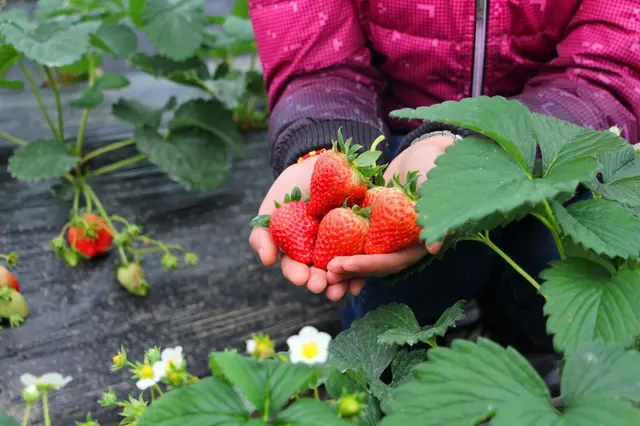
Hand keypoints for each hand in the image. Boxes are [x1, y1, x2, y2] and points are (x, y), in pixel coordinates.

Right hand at [248, 157, 363, 300]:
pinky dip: (363, 269)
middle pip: (319, 275)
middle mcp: (320, 255)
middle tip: (320, 285)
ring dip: (341, 283)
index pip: (296, 269)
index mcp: (298, 252)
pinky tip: (360, 279)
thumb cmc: (290, 189)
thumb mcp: (271, 209)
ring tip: (340, 290)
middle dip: (319, 283)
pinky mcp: (362, 238)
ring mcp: (342, 248)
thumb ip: (263, 235)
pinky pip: (364, 257)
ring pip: (342, 272)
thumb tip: (267, 261)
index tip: (300, 277)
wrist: (320, 164)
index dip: (297, 274)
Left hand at [326, 135, 454, 284]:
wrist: (421, 153)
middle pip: (374, 265)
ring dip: (342, 264)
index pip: (392, 261)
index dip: (368, 265)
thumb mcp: (434, 188)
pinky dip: (338, 243)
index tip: (344, 264)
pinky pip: (354, 237)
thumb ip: (435, 215)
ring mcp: (386, 237)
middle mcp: (401, 245)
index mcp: (418, 244)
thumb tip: (434, 248)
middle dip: (350, 270)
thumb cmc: (433, 167)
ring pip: (362, 255)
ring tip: (320, 271)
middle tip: (327, 273)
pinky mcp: (373, 226)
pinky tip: (317, 248)